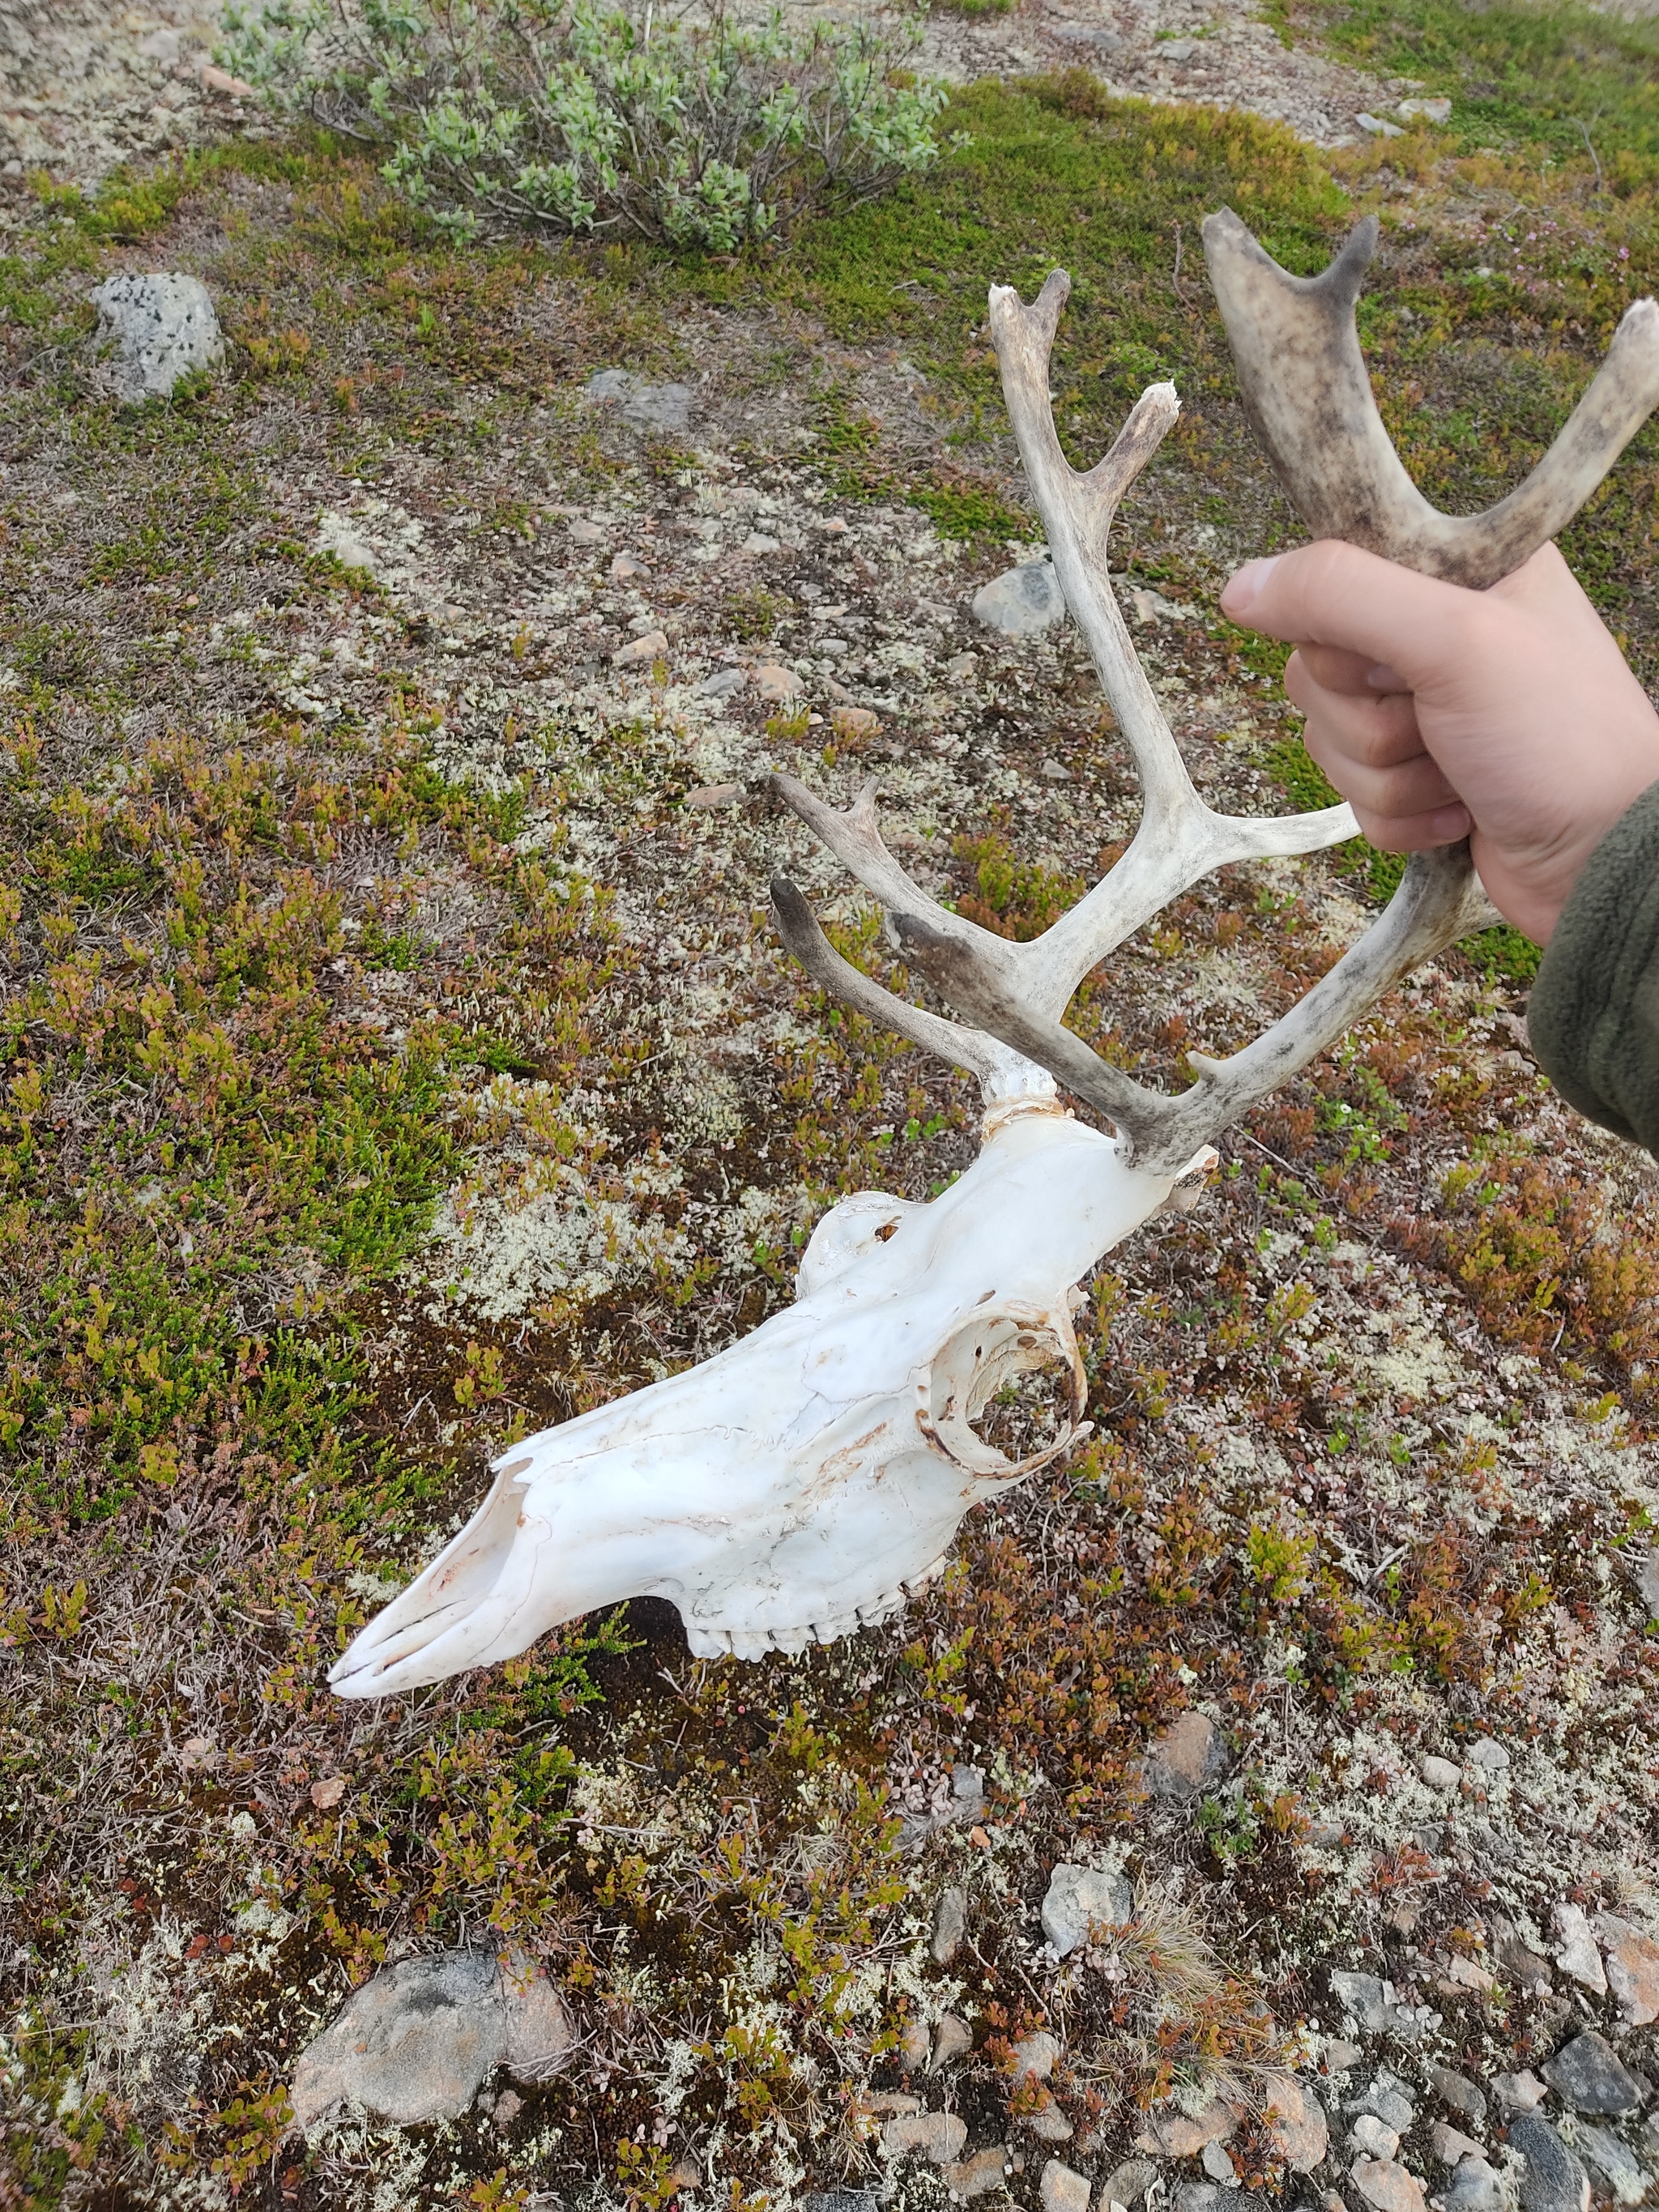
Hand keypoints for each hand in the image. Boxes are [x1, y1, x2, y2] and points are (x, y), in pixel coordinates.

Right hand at [1220, 539, 1658, 943]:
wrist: (1605, 859)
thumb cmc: (1558, 738)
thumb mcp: (1454, 640)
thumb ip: (1343, 595)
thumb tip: (1240, 585)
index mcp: (1459, 568)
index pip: (1335, 572)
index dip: (1343, 626)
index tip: (1392, 655)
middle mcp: (1439, 631)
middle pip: (1317, 665)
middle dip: (1370, 714)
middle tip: (1441, 719)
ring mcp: (1427, 709)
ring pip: (1330, 738)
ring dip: (1389, 774)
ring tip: (1461, 772)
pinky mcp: (1419, 779)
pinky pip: (1352, 798)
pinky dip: (1398, 816)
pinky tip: (1460, 813)